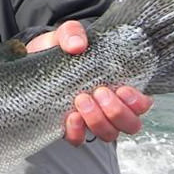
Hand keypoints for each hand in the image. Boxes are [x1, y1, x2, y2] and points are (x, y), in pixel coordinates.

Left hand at [26, 20, 153, 144]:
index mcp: (118, 86)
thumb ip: (72, 33)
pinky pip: (79, 140)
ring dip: (98, 121)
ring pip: (109, 134)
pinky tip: (70, 117)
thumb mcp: (65, 36)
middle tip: (98, 92)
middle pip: (130, 124)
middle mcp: (108, 107)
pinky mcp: (69, 128)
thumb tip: (77, 45)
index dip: (138, 102)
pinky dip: (77, 132)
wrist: (31, 60)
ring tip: (81, 100)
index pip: (142, 104)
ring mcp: (90, 120)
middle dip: (117, 112)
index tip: (122, 88)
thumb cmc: (58, 50)